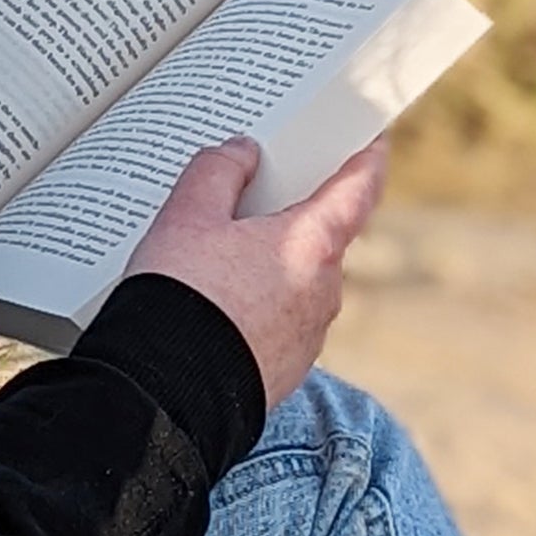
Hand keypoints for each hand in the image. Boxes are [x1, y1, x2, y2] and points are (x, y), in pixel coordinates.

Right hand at [126, 138, 390, 409]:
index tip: (369, 140)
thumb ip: (217, 171)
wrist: (166, 395)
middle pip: (321, 236)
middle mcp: (324, 290)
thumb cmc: (181, 300)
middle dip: (290, 217)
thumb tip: (242, 154)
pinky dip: (257, 310)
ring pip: (297, 283)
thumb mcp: (186, 218)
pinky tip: (215, 309)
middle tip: (252, 197)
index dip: (366, 156)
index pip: (360, 186)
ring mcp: (309, 335)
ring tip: (215, 263)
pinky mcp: (286, 370)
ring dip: (269, 267)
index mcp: (313, 244)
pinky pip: (279, 324)